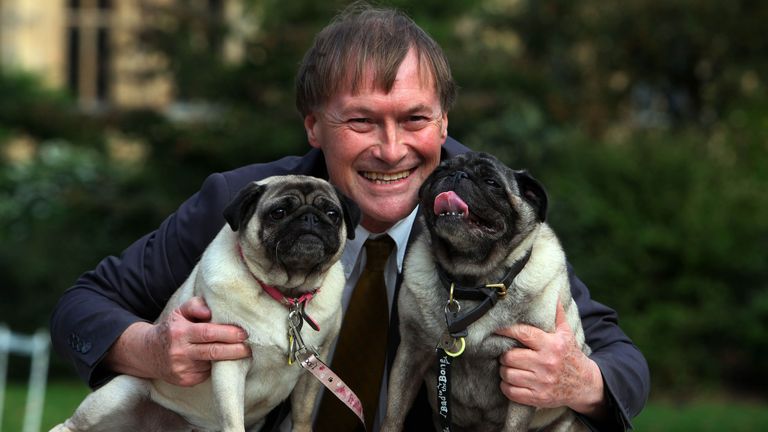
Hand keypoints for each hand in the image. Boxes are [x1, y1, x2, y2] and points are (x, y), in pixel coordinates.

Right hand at [105, 296, 250, 386]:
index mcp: (179, 332)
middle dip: (235, 350)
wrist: (147, 353)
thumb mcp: (179, 312)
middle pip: (213, 352)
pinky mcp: (185, 380)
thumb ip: (195, 305)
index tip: (243, 333)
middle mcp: (179, 352)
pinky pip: (206, 373)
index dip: (228, 334)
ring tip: (240, 352)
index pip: (208, 333)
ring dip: (228, 359)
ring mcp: (182, 369)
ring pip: (212, 364)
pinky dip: (215, 367)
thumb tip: (209, 311)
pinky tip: (220, 361)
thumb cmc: (171, 329)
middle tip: (249, 347)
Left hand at [495, 301, 607, 418]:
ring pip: (508, 374)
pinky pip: (511, 391)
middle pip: (510, 356)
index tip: (497, 329)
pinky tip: (511, 381)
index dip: (506, 330)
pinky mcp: (538, 398)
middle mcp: (546, 363)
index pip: (523, 334)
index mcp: (552, 345)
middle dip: (505, 354)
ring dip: (504, 370)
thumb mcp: (567, 334)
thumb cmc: (571, 356)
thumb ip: (557, 315)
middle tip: (507, 353)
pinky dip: (506, 386)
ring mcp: (541, 382)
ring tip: (509, 366)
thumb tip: (553, 294)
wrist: (585, 385)